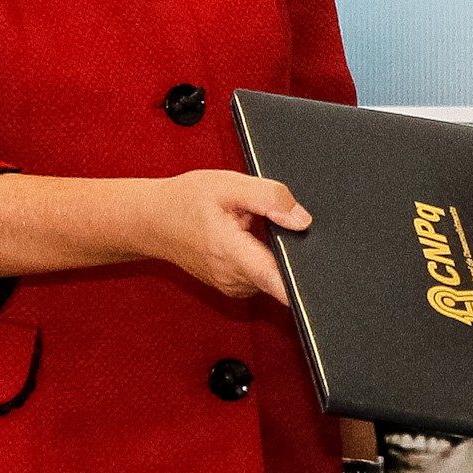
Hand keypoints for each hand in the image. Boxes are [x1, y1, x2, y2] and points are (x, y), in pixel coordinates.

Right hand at [154, 170, 310, 302]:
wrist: (152, 221)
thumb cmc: (185, 200)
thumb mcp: (229, 185)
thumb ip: (270, 198)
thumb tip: (302, 220)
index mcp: (231, 253)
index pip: (277, 283)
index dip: (302, 283)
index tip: (319, 275)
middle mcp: (233, 279)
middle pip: (282, 277)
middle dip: (290, 252)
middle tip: (275, 224)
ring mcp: (232, 286)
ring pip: (273, 277)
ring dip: (276, 255)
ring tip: (255, 227)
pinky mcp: (232, 287)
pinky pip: (261, 278)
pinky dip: (264, 260)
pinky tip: (251, 238)